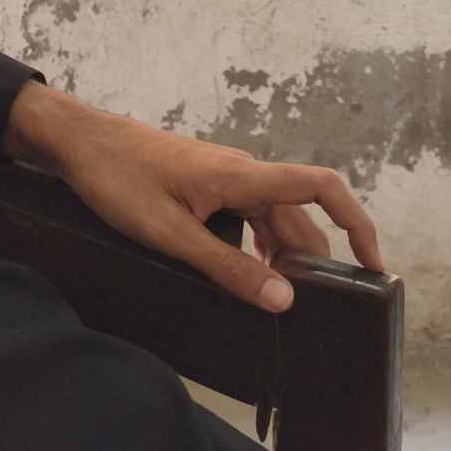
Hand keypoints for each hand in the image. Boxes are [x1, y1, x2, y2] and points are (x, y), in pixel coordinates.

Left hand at [47, 103, 384, 311]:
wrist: (78, 141)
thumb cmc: (118, 179)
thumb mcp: (169, 233)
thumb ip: (226, 267)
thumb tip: (285, 299)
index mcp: (241, 176)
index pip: (320, 188)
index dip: (356, 222)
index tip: (372, 264)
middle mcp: (241, 172)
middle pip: (299, 215)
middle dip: (315, 259)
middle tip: (316, 309)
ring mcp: (223, 176)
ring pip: (272, 218)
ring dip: (283, 255)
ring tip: (283, 300)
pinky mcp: (204, 184)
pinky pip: (247, 215)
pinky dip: (257, 246)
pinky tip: (247, 275)